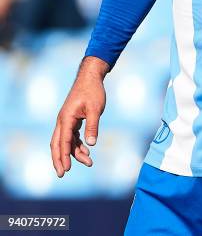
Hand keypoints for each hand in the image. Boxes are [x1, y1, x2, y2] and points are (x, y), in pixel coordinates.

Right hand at [50, 57, 108, 176]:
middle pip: (57, 144)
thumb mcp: (95, 108)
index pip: (63, 140)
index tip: (66, 170)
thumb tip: (91, 143)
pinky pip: (71, 136)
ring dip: (73, 153)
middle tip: (63, 174)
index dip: (64, 156)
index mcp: (66, 117)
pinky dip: (77, 145)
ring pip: (65, 141)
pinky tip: (86, 151)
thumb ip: (92, 125)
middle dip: (60, 159)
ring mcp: (66, 120)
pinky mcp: (72, 119)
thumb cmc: (93, 91)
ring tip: (88, 162)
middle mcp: (63, 120)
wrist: (90, 77)